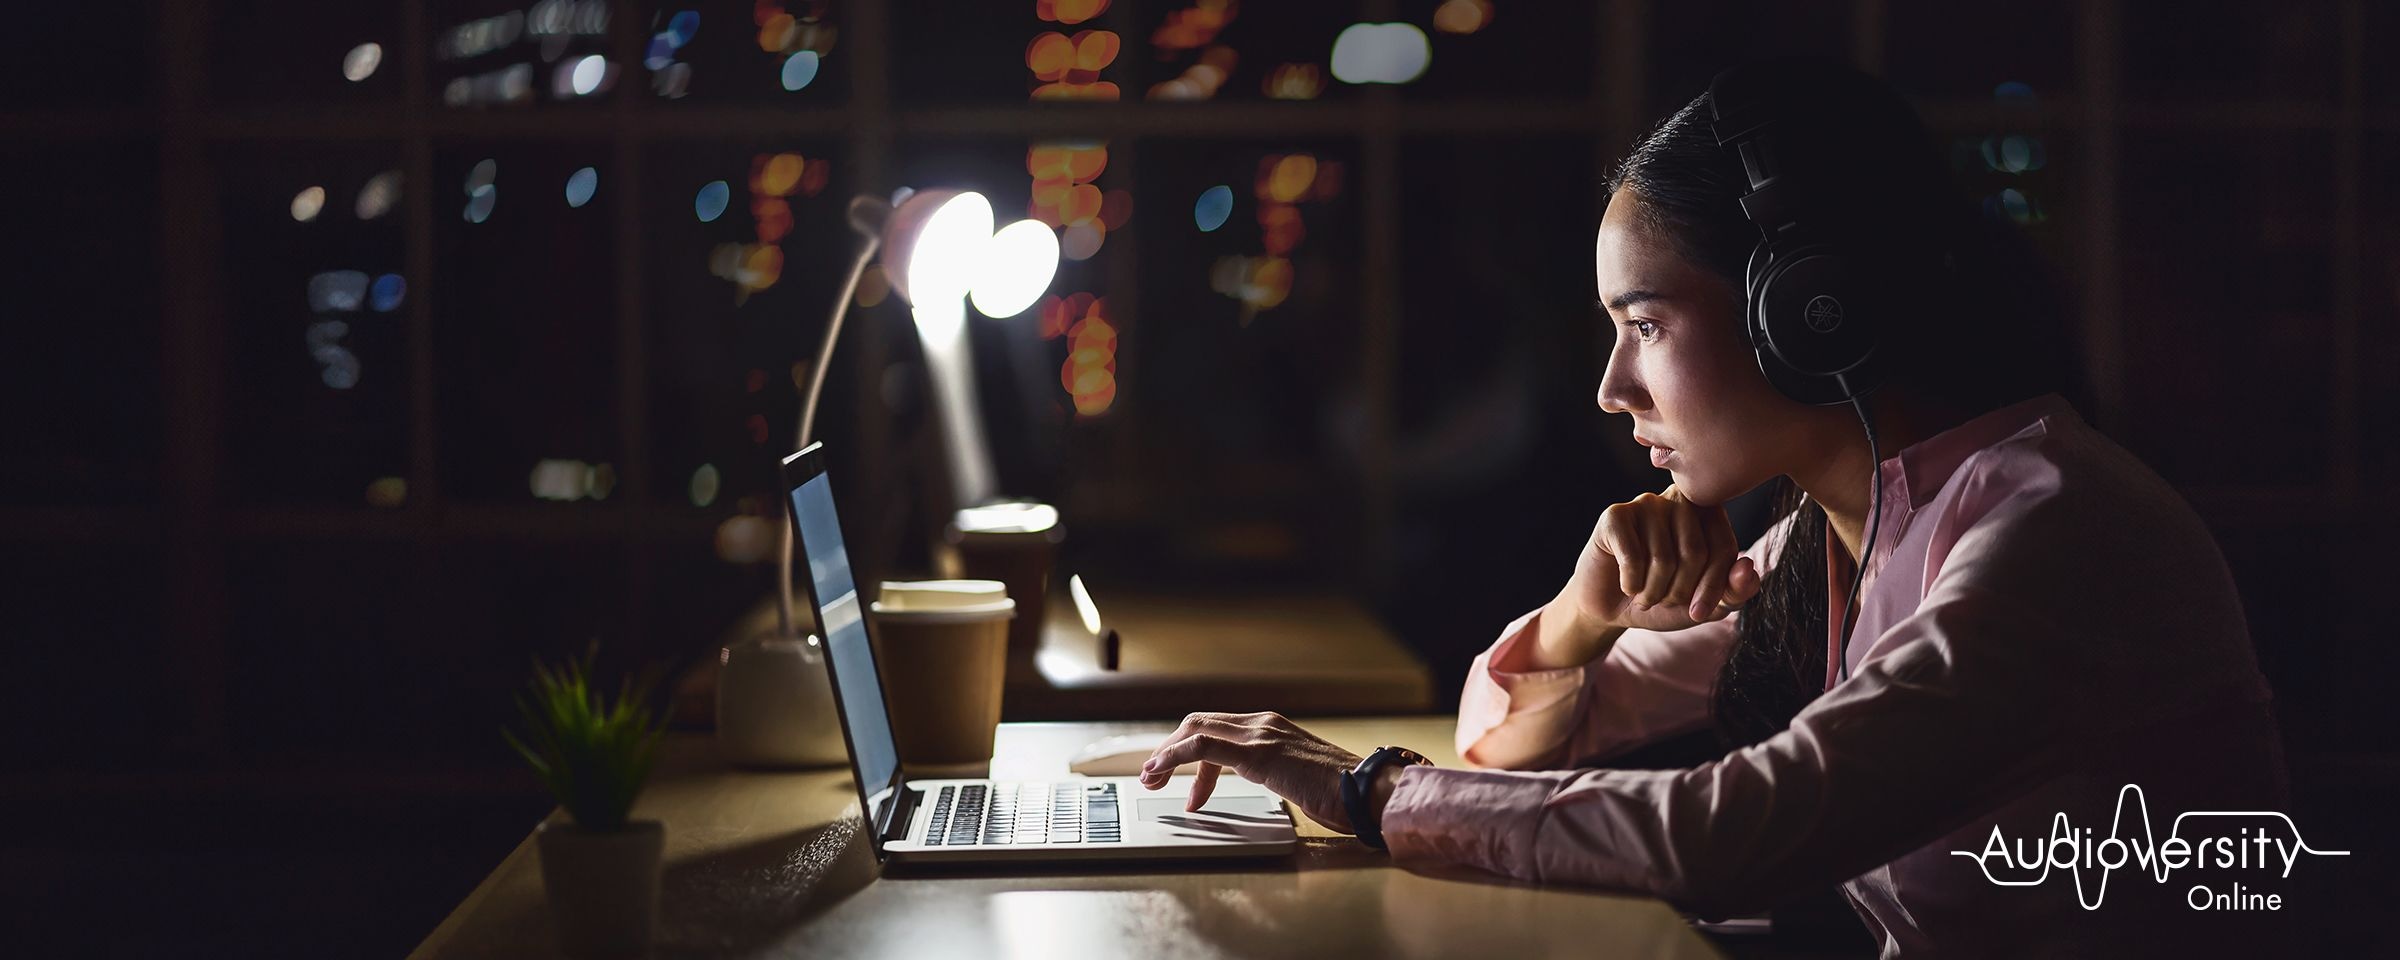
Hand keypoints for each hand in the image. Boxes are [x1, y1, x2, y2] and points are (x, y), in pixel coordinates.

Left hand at [1137, 711, 1365, 833]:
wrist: (1368, 792)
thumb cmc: (1343, 793)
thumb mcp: (1299, 778)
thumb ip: (1277, 774)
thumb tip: (1266, 787)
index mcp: (1273, 727)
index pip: (1217, 728)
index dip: (1189, 751)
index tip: (1180, 781)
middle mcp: (1263, 723)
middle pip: (1198, 723)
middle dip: (1169, 749)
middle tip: (1153, 777)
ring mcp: (1260, 735)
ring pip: (1195, 730)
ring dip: (1165, 754)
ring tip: (1151, 779)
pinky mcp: (1258, 753)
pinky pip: (1203, 747)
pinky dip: (1175, 757)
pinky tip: (1161, 773)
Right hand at [1561, 483, 1760, 634]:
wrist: (1613, 608)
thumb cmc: (1664, 597)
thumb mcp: (1706, 604)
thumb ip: (1735, 591)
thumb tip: (1748, 569)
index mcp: (1708, 513)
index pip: (1724, 547)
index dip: (1714, 587)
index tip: (1698, 611)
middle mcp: (1679, 499)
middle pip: (1694, 552)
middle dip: (1680, 591)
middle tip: (1664, 600)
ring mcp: (1645, 503)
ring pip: (1662, 558)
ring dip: (1653, 593)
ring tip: (1645, 595)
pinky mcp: (1615, 516)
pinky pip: (1632, 556)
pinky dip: (1631, 584)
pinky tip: (1627, 585)